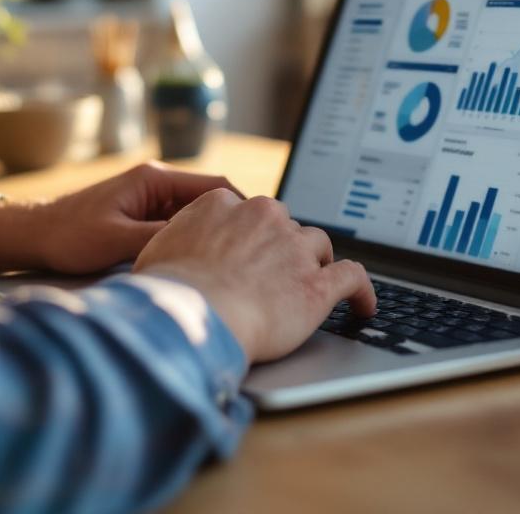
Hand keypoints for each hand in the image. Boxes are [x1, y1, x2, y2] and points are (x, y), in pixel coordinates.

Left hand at [0, 162, 241, 275]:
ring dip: (212, 236)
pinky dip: (192, 242)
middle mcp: (156, 183)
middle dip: (233, 224)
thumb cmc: (69, 236)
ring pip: (197, 216)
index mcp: (154, 179)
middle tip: (255, 253)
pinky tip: (202, 265)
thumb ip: (161, 239)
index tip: (263, 233)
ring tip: (235, 263)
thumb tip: (203, 248)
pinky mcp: (142, 217)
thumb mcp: (118, 241)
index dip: (243, 208)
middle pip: (211, 201)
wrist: (33, 236)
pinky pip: (179, 226)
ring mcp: (150, 200)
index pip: (216, 186)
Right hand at [133, 191, 376, 363]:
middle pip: (285, 224)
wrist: (195, 316)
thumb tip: (169, 253)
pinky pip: (353, 278)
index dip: (251, 233)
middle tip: (277, 270)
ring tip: (318, 278)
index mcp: (224, 205)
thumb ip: (174, 242)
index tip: (251, 249)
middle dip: (283, 245)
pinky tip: (365, 306)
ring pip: (318, 244)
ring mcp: (295, 249)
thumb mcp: (155, 252)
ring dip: (318, 260)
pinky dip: (363, 292)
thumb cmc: (167, 291)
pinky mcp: (318, 284)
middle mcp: (264, 217)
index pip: (247, 212)